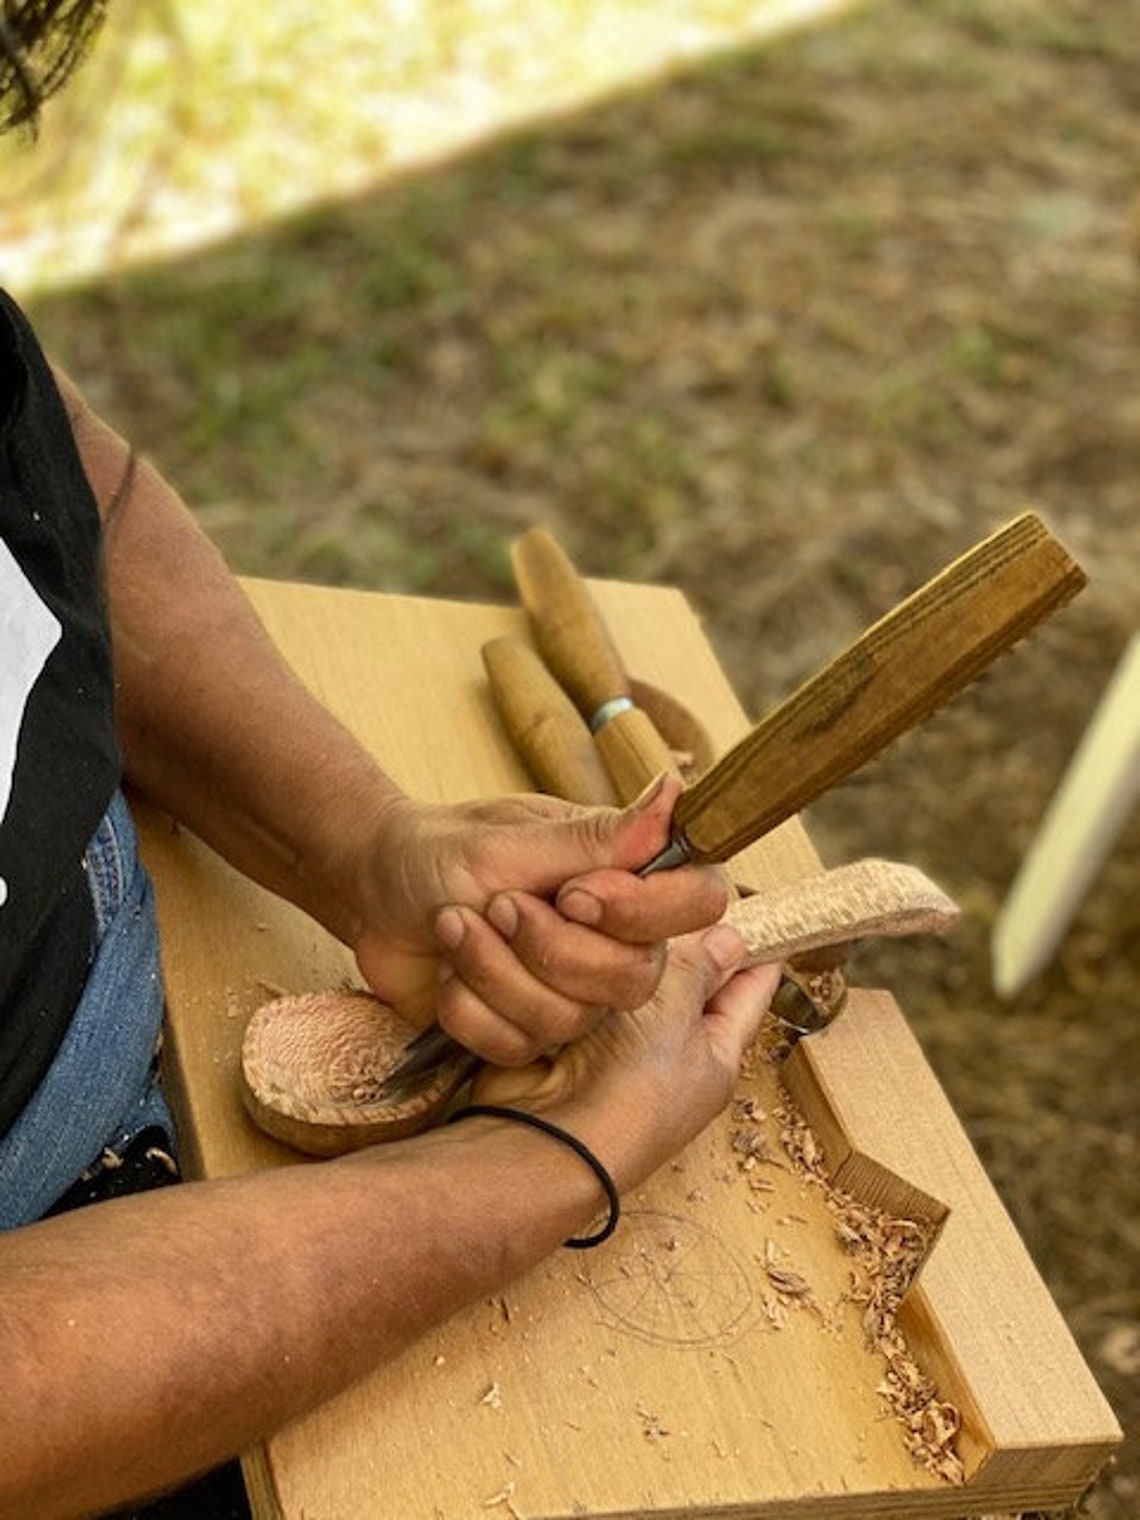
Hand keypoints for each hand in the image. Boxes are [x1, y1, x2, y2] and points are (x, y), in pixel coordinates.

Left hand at [350, 774, 728, 1059]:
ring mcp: (569, 988)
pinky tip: (446, 973)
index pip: (698, 902)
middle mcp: (609, 935)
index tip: (574, 894)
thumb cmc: (439, 850)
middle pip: (638, 980)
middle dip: (553, 951)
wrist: (372, 891)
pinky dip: (470, 1009)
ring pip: (573, 1020)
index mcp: (621, 875)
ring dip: (497, 972)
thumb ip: (598, 838)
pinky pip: (521, 1046)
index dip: (646, 912)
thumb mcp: (511, 841)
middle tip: (497, 906)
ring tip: (455, 925)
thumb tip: (675, 792)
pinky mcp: (524, 1029)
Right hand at [472, 924, 781, 1191]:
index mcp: (716, 1053)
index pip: (749, 989)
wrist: (552, 1136)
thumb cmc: (630, 1091)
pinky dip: (583, 968)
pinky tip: (579, 934)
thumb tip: (730, 937)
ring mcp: (620, 1050)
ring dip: (625, 950)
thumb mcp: (677, 1012)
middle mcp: (671, 1054)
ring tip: (624, 902)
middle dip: (679, 937)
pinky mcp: (572, 1041)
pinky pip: (585, 992)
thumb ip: (700, 967)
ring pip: (631, 980)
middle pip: (686, 980)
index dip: (757, 945)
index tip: (755, 902)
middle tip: (671, 886)